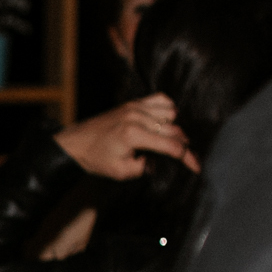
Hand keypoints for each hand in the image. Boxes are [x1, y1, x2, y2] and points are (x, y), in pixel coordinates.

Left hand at [54, 94, 201, 179]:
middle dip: (184, 145)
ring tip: (172, 141)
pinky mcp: (132, 103)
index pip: (170, 146)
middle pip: (175, 129)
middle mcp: (137, 117)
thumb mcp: (120, 172)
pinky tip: (166, 121)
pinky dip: (168, 109)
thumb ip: (144, 168)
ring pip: (171, 112)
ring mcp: (135, 107)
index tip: (196, 167)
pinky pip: (160, 99)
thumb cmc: (96, 159)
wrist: (75, 143)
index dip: (187, 158)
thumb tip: (160, 162)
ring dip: (176, 127)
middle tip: (187, 158)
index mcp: (134, 135)